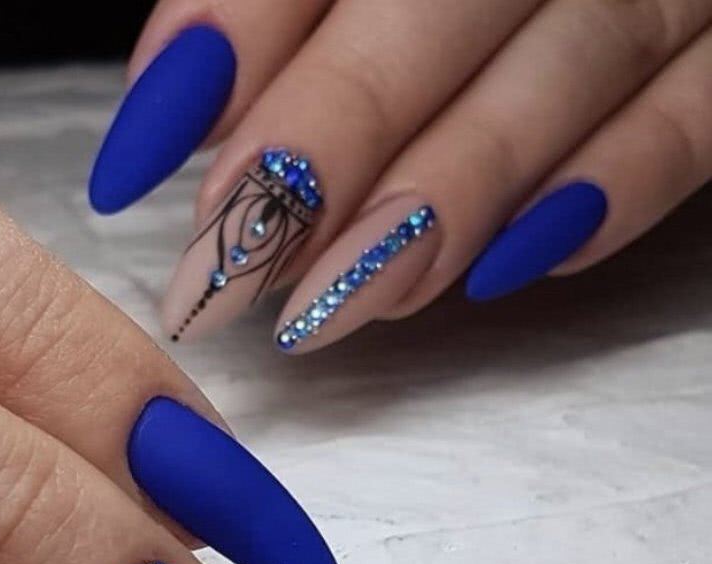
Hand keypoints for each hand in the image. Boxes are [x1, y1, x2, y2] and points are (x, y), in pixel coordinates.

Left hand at [88, 0, 711, 349]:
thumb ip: (283, 2)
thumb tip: (178, 101)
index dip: (228, 39)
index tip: (138, 156)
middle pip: (432, 10)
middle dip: (320, 147)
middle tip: (226, 269)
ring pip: (565, 66)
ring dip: (443, 197)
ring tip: (333, 304)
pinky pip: (699, 115)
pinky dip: (616, 188)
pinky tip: (511, 267)